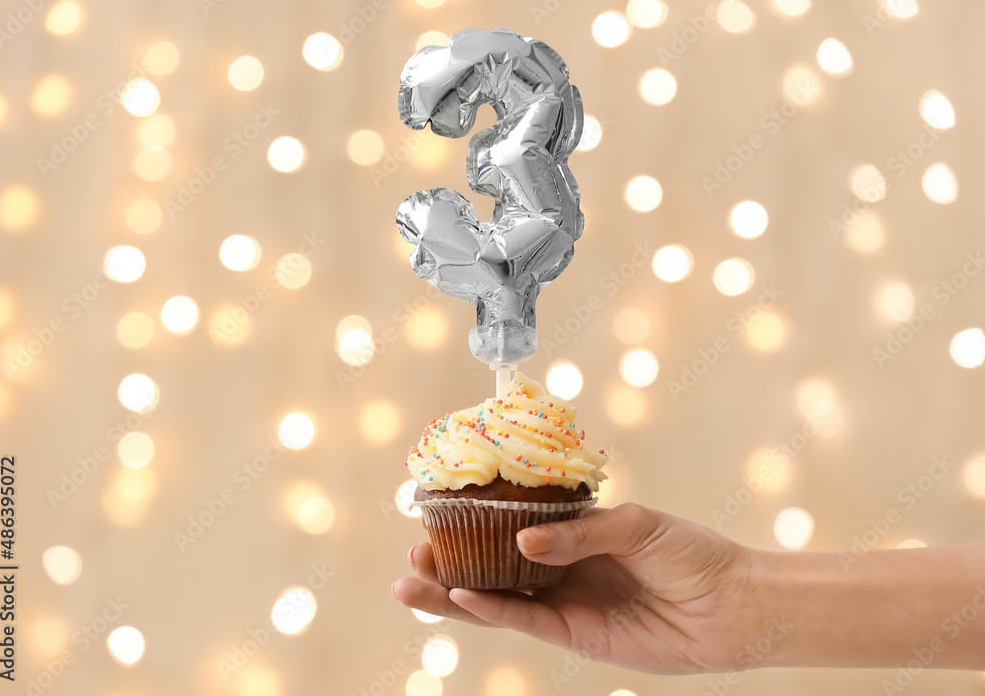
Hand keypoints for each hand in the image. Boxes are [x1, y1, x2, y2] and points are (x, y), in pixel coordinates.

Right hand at [392, 503, 761, 673]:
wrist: (733, 604)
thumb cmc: (692, 554)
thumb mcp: (636, 525)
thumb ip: (579, 532)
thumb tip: (523, 537)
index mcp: (575, 533)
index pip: (513, 525)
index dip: (474, 521)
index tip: (436, 508)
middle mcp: (562, 568)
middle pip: (493, 564)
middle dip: (449, 561)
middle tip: (411, 551)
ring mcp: (566, 603)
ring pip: (497, 597)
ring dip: (453, 593)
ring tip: (410, 583)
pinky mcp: (576, 635)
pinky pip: (525, 621)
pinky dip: (491, 610)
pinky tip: (460, 596)